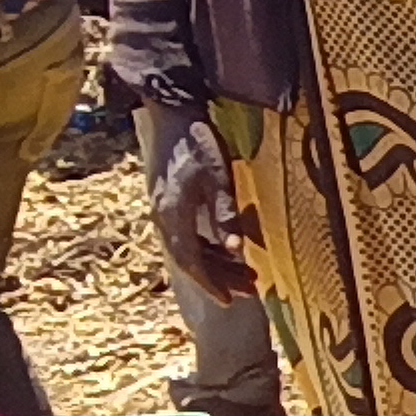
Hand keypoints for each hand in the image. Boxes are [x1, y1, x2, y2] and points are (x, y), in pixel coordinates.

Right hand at [142, 101, 263, 297]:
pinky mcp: (169, 202)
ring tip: (247, 273)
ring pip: (189, 248)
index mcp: (174, 215)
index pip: (191, 261)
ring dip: (217, 262)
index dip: (211, 283)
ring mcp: (164, 210)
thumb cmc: (198, 142)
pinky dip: (208, 246)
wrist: (171, 115)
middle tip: (250, 288)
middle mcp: (164, 218)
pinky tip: (227, 247)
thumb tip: (234, 248)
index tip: (230, 300)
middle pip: (191, 259)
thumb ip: (225, 212)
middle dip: (221, 277)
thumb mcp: (218, 176)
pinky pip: (187, 235)